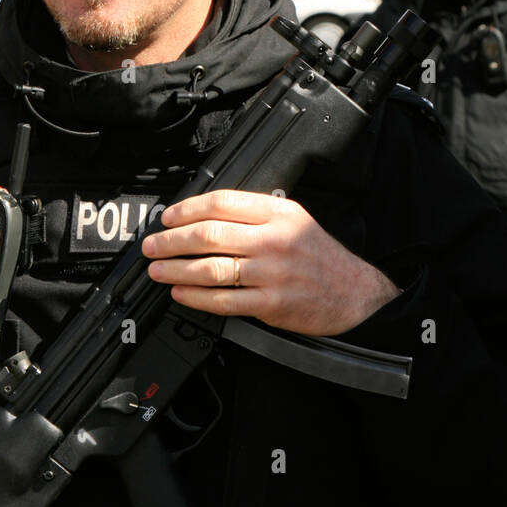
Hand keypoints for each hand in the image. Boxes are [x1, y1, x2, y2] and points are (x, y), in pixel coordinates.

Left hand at [141, 189, 399, 335]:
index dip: (187, 209)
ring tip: (157, 270)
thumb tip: (204, 215)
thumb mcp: (294, 219)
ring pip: (211, 268)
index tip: (167, 218)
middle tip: (152, 246)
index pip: (222, 202)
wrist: (353, 293)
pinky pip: (224, 300)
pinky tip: (181, 293)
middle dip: (172, 241)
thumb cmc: (318, 256)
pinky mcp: (271, 304)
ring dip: (176, 269)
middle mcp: (274, 239)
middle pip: (209, 234)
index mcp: (278, 212)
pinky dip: (196, 297)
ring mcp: (272, 272)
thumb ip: (255, 213)